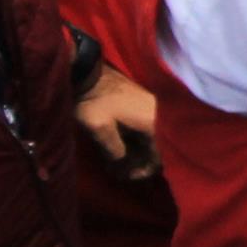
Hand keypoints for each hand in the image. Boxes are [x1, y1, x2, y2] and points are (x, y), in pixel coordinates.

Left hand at [73, 63, 161, 184]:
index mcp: (153, 121)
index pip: (158, 156)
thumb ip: (115, 151)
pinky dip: (135, 141)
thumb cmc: (94, 101)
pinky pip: (146, 129)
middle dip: (139, 163)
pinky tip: (120, 147)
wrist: (87, 71)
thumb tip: (121, 165)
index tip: (125, 175)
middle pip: (158, 148)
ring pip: (152, 139)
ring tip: (117, 162)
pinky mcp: (143, 103)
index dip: (143, 170)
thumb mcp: (101, 130)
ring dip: (137, 152)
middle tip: (120, 171)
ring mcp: (152, 107)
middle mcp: (159, 114)